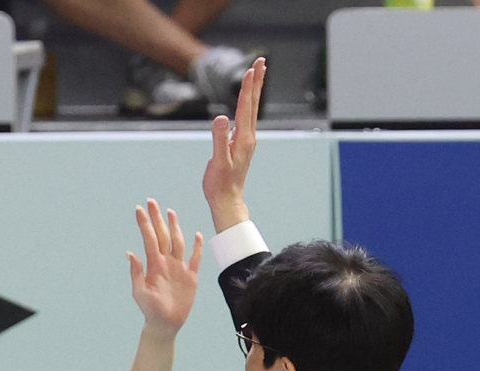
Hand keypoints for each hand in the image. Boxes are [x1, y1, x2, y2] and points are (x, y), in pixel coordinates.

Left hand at [128, 199, 201, 333]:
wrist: (165, 323)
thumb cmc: (150, 310)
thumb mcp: (139, 292)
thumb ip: (136, 273)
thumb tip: (130, 253)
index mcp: (154, 265)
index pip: (149, 239)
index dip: (144, 224)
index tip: (139, 208)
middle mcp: (166, 262)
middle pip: (162, 235)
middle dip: (157, 218)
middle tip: (152, 201)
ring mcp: (179, 268)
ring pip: (178, 242)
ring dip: (174, 227)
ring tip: (170, 212)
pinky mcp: (191, 276)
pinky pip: (195, 258)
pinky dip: (197, 247)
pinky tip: (196, 235)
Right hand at [203, 56, 265, 233]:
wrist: (227, 200)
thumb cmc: (220, 184)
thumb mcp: (218, 162)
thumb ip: (219, 139)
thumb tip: (221, 118)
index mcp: (243, 138)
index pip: (246, 106)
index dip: (248, 87)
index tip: (251, 68)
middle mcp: (248, 137)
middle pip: (253, 103)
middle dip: (256, 81)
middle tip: (260, 61)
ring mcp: (245, 140)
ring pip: (250, 109)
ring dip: (253, 90)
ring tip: (255, 74)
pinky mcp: (240, 144)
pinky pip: (245, 118)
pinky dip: (246, 104)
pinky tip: (245, 101)